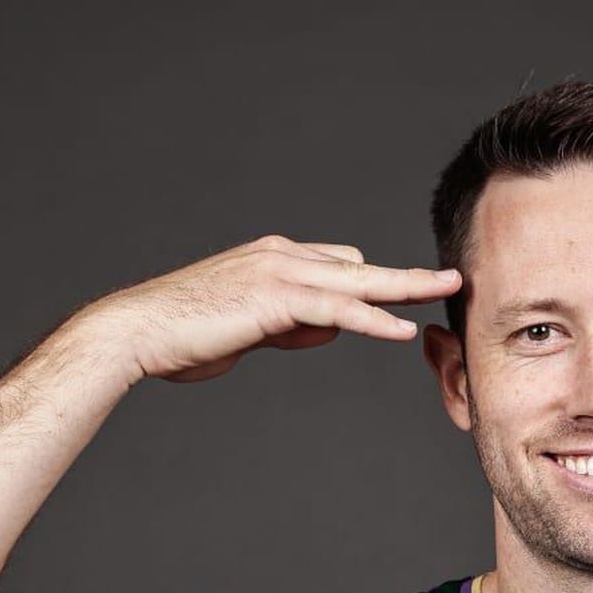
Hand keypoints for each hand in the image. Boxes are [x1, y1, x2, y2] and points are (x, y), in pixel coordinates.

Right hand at [75, 236, 461, 385]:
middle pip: (359, 265)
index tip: (410, 293)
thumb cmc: (185, 336)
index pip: (338, 266)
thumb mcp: (250, 331)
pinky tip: (399, 327)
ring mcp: (279, 272)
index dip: (373, 285)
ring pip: (357, 280)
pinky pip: (336, 308)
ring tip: (444, 289)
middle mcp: (282, 256)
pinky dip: (370, 318)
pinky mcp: (275, 298)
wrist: (141, 331)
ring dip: (404, 286)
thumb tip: (330, 331)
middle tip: (450, 276)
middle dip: (406, 273)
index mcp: (275, 259)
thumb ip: (292, 327)